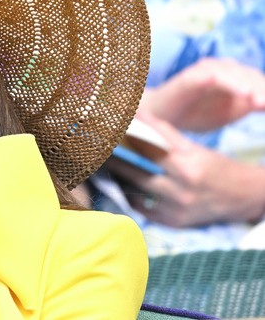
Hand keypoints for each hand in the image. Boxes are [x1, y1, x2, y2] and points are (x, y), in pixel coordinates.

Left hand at [108, 113, 264, 226]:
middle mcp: (180, 190)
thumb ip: (162, 132)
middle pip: (134, 171)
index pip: (146, 149)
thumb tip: (136, 114)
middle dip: (114, 158)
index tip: (105, 132)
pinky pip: (139, 207)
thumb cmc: (213, 166)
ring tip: (101, 164)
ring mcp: (174, 209)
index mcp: (187, 166)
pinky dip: (127, 193)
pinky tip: (117, 182)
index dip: (123, 140)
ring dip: (116, 177)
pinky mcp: (169, 222)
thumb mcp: (192, 147)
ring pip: (133, 191)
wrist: (241, 198)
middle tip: (95, 147)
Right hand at [139, 58, 264, 131]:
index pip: (257, 81)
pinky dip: (213, 79)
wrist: (159, 116)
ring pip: (228, 74)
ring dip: (241, 85)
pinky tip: (223, 85)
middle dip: (259, 89)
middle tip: (264, 105)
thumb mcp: (227, 114)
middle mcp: (220, 69)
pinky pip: (201, 77)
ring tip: (252, 98)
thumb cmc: (194, 114)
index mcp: (234, 76)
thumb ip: (247, 106)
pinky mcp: (186, 78)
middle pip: (247, 75)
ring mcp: (202, 71)